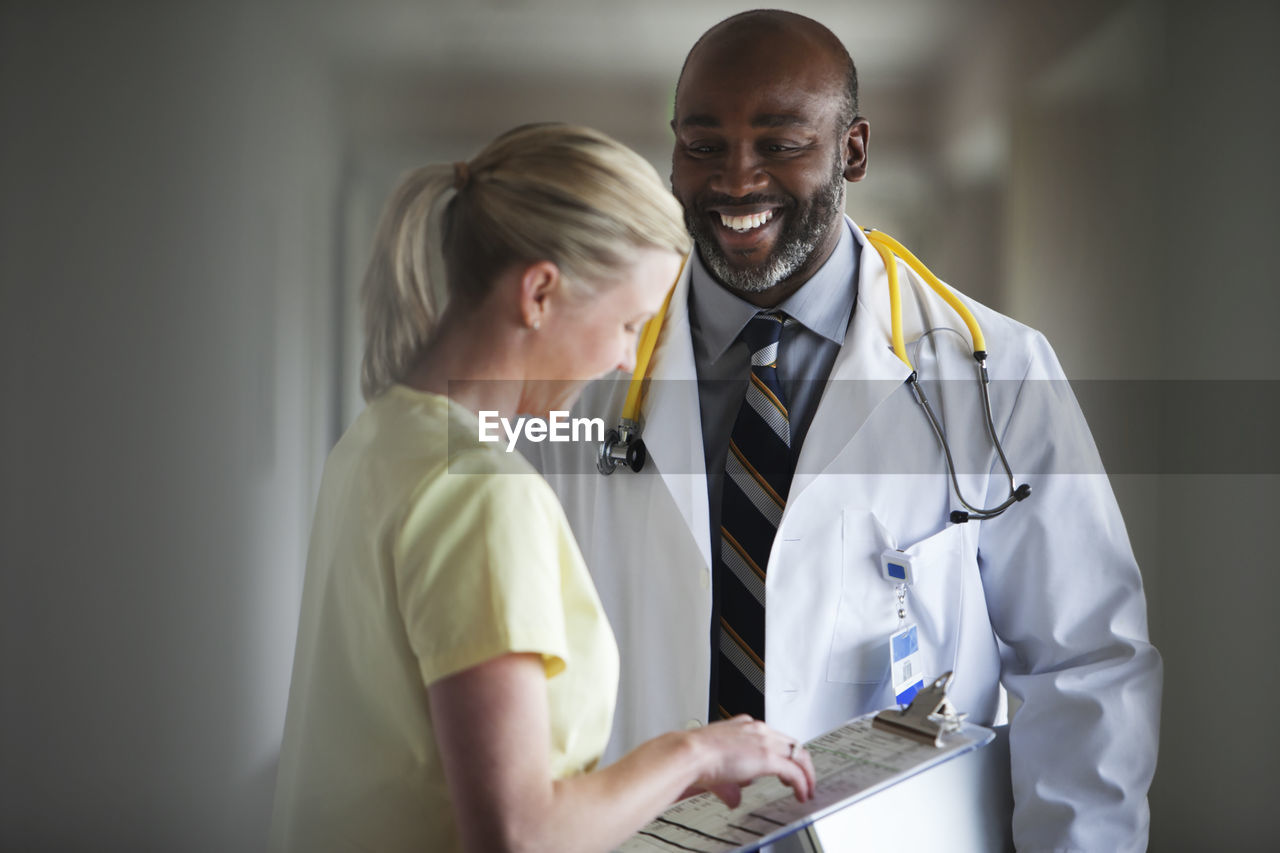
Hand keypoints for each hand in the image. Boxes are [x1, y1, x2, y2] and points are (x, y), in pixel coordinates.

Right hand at [684, 715, 815, 807]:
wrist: (691, 753)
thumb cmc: (696, 757)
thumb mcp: (717, 766)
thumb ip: (731, 781)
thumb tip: (735, 797)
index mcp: (744, 725)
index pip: (773, 737)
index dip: (783, 753)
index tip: (785, 765)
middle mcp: (757, 729)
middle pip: (791, 743)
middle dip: (800, 762)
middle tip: (803, 778)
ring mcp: (764, 741)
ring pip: (798, 754)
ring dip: (806, 773)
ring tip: (807, 788)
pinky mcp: (768, 757)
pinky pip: (794, 771)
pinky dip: (802, 783)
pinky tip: (801, 793)